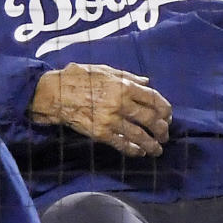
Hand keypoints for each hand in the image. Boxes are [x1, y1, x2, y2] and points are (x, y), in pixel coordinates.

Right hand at [30, 62, 171, 156]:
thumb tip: (146, 82)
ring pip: (139, 136)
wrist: (55, 93)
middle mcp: (120, 103)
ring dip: (152, 144)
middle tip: (164, 135)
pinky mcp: (101, 133)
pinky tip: (139, 152)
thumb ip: (127, 76)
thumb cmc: (78, 78)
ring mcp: (111, 119)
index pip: (154, 99)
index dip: (165, 109)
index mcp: (123, 85)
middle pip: (151, 119)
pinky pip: (122, 144)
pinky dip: (134, 150)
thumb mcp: (104, 70)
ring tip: (156, 149)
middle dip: (162, 129)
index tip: (168, 116)